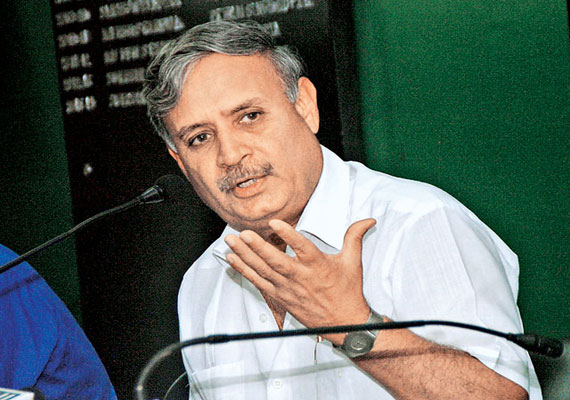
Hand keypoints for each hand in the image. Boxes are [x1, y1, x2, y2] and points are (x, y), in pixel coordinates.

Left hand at [224, 218, 375, 343]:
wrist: (343, 323)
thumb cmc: (347, 291)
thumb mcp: (353, 262)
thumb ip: (354, 237)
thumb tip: (369, 220)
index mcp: (318, 265)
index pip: (302, 248)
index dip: (289, 235)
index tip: (275, 222)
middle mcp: (300, 277)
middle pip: (276, 261)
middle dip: (257, 247)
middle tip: (242, 233)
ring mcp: (288, 288)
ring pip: (263, 271)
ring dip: (245, 256)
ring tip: (231, 241)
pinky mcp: (280, 296)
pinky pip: (258, 282)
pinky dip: (244, 270)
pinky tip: (232, 259)